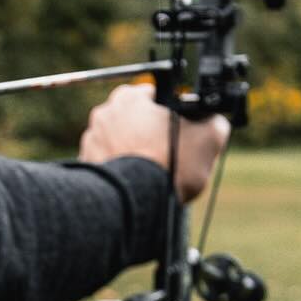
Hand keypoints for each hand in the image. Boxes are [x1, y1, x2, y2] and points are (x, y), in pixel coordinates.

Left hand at [78, 82, 229, 204]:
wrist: (136, 204)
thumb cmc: (170, 166)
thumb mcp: (209, 138)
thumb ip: (214, 122)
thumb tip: (213, 122)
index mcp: (129, 98)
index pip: (156, 96)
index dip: (173, 113)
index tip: (180, 131)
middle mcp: (104, 114)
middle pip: (136, 120)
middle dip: (151, 134)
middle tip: (169, 154)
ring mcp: (91, 140)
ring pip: (121, 142)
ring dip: (134, 152)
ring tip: (152, 172)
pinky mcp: (85, 167)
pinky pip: (108, 163)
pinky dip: (121, 171)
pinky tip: (136, 182)